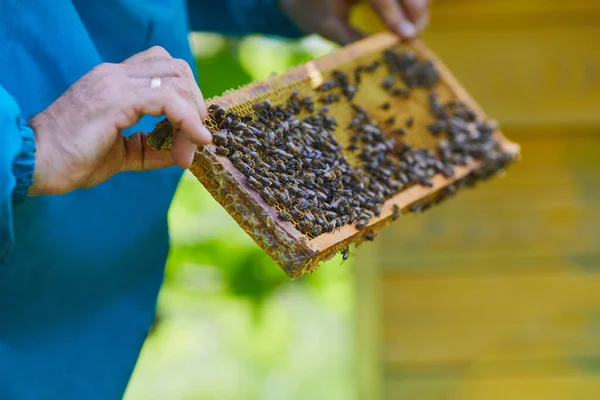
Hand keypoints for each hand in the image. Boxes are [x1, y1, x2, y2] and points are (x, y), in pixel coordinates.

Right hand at [28, 46, 211, 195]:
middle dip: (196, 103)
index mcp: (116, 81)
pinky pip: (169, 99)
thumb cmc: (73, 159)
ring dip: (194, 116)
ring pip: (178, 80)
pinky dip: (188, 120)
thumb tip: (182, 152)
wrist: (37, 162)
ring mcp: (116, 82)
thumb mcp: (122, 153)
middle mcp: (117, 74)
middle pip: (177, 69)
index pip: (164, 69)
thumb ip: (151, 147)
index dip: (187, 97)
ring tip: (191, 149)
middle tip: (196, 139)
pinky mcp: (117, 98)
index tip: (191, 132)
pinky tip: (193, 141)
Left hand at [279, 0, 428, 43]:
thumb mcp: (330, 28)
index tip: (408, 36)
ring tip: (413, 28)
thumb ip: (356, 40)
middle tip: (414, 34)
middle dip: (415, 8)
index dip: (395, 15)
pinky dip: (412, 0)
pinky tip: (410, 16)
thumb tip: (387, 56)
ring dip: (417, 3)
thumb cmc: (312, 9)